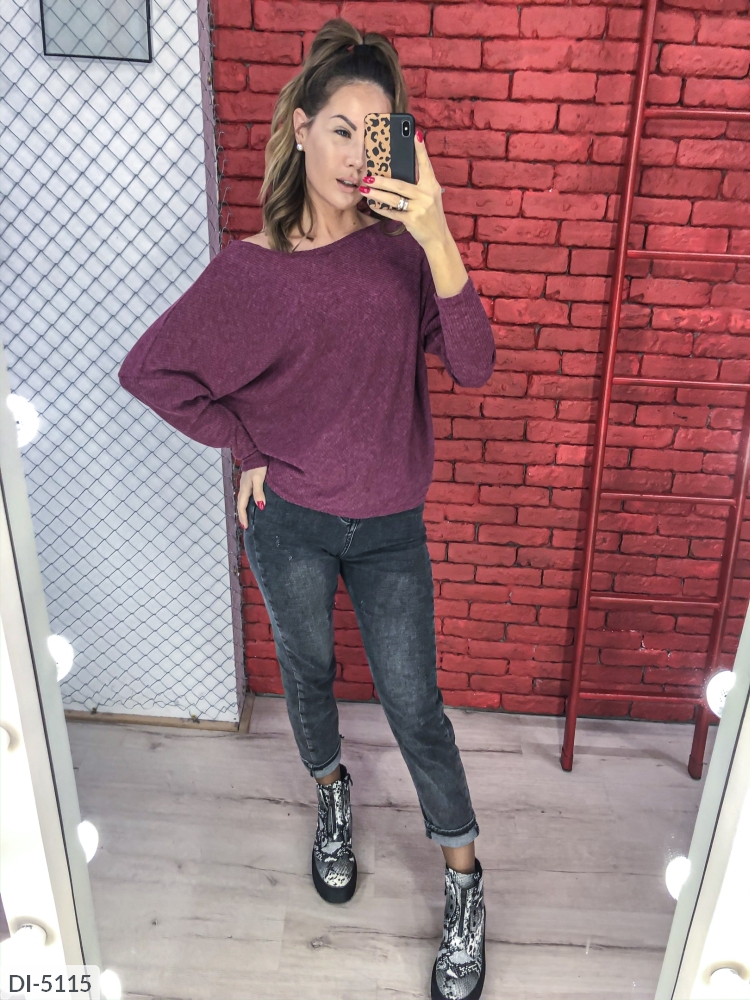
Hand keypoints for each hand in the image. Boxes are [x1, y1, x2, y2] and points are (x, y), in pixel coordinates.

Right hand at [237, 465, 266, 529]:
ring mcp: (245, 484)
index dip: (243, 517)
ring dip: (244, 510)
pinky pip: (246, 495)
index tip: (246, 528)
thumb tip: (260, 506)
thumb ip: (259, 492)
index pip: (241, 507)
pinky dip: (247, 503)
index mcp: (244, 489)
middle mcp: (243, 488)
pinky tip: (251, 503)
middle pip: (241, 505)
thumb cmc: (258, 465)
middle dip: (242, 516)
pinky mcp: (249, 481)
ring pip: (243, 500)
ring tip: (247, 517)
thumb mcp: (258, 479)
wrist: (254, 452)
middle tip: (245, 526)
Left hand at [361, 129, 447, 249]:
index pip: (425, 165)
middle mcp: (427, 194)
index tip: (415, 134)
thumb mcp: (430, 196)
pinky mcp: (413, 220)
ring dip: (376, 193)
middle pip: (400, 184)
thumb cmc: (430, 214)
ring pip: (393, 198)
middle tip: (367, 176)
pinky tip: (372, 204)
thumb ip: (419, 184)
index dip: (420, 150)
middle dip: (381, 180)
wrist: (438, 237)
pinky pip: (393, 212)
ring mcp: (420, 208)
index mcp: (431, 185)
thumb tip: (399, 171)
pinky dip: (381, 208)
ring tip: (364, 189)